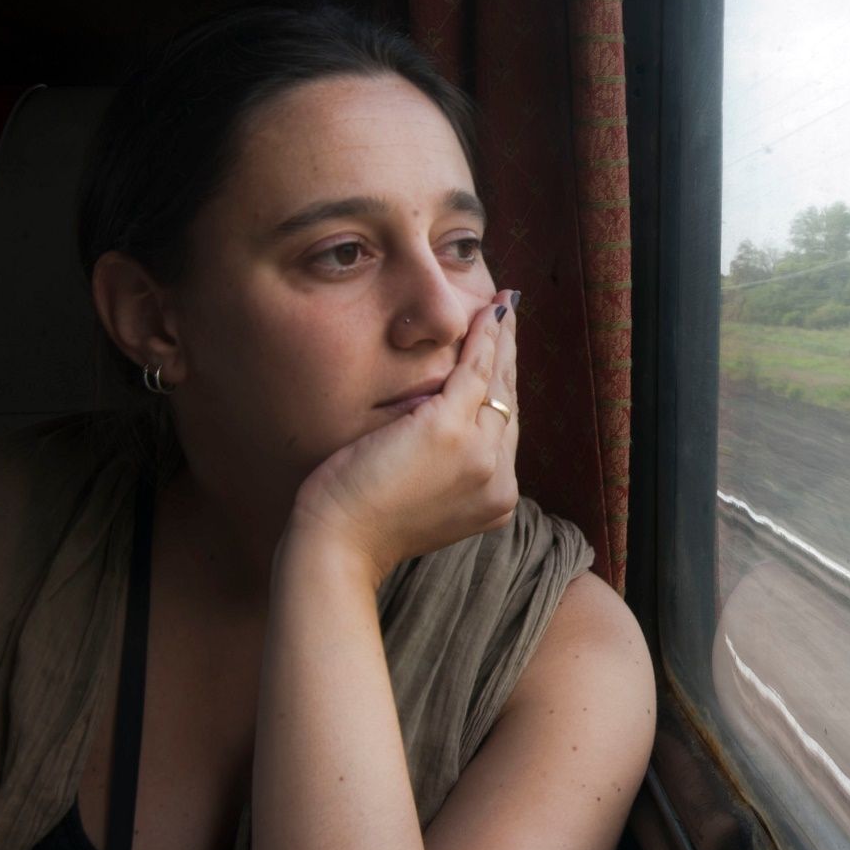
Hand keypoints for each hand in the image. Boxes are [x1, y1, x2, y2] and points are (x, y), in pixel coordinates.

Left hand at [286, 291, 520, 584]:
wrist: (339, 544)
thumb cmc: (362, 523)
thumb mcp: (421, 497)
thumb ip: (445, 469)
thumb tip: (440, 429)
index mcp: (496, 499)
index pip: (504, 431)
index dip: (504, 390)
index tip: (503, 359)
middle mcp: (500, 479)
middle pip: (509, 403)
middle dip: (509, 356)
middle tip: (509, 317)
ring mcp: (481, 455)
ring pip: (498, 382)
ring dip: (501, 337)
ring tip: (503, 306)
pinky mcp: (452, 430)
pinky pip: (476, 370)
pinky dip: (484, 336)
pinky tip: (488, 312)